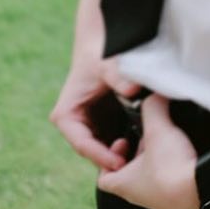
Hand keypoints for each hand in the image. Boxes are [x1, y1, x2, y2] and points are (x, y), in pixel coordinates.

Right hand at [50, 51, 142, 171]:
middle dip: (112, 159)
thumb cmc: (100, 55)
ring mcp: (88, 128)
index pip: (82, 144)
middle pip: (93, 152)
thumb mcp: (108, 66)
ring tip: (141, 156)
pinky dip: (127, 145)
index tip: (120, 162)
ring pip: (104, 150)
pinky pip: (113, 142)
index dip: (100, 156)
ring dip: (121, 154)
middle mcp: (74, 126)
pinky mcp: (102, 126)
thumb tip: (133, 90)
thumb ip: (119, 78)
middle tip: (135, 162)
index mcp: (66, 116)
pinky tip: (143, 146)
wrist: (101, 46)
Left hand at [97, 94, 202, 208]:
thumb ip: (152, 107)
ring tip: (169, 141)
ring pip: (153, 178)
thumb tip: (155, 94)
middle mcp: (142, 197)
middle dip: (138, 153)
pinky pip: (174, 182)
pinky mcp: (182, 201)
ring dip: (158, 160)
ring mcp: (163, 202)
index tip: (122, 142)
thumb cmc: (171, 166)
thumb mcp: (157, 128)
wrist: (203, 189)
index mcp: (125, 185)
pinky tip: (186, 152)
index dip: (108, 159)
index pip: (104, 178)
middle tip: (149, 136)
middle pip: (131, 175)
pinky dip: (176, 167)